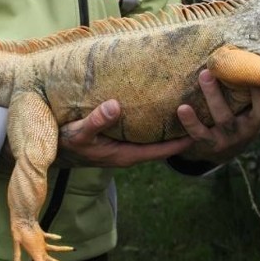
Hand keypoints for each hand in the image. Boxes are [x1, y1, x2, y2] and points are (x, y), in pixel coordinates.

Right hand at [55, 99, 192, 167]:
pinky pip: (145, 133)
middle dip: (183, 132)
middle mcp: (130, 152)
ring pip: (155, 139)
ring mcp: (126, 147)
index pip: (162, 151)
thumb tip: (115, 106)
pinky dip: (156, 122)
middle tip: (206, 113)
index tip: (203, 127)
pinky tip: (163, 107)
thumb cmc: (66, 142)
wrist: (53, 150)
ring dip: (171, 126)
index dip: (183, 141)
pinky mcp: (120, 140)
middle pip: (164, 145)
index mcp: (126, 154)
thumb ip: (96, 120)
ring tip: (191, 107)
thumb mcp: (79, 132)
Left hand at [176, 53, 259, 164]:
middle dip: (258, 91)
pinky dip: (191, 122)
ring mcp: (230, 137)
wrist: (218, 153)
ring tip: (204, 74)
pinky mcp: (210, 144)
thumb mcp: (253, 108)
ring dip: (214, 96)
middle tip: (246, 66)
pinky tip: (182, 108)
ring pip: (225, 118)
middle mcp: (250, 128)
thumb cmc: (239, 120)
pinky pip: (200, 134)